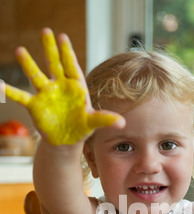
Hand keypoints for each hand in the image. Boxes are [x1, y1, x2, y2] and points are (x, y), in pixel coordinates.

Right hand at [3, 28, 124, 145]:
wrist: (66, 140)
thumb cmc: (82, 127)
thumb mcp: (94, 123)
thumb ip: (106, 119)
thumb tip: (122, 123)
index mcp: (75, 87)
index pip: (72, 67)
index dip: (67, 53)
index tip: (62, 38)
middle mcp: (59, 86)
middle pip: (54, 65)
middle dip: (50, 50)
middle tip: (46, 31)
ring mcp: (46, 94)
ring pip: (36, 76)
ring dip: (28, 64)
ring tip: (19, 50)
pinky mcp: (35, 105)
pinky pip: (21, 97)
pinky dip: (11, 91)